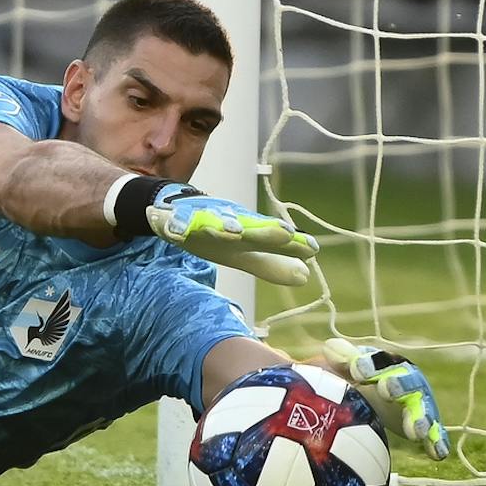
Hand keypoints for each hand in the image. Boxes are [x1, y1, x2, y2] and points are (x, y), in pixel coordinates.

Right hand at [142, 187, 318, 286]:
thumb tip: (306, 276)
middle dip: (266, 230)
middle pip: (249, 226)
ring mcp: (200, 219)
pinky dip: (175, 224)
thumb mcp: (243, 253)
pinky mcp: (173, 219)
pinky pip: (172, 222)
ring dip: (223, 225)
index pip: (273, 238)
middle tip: (286, 233)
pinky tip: (177, 231)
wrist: (173, 208)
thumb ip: (272, 264)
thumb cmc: (214, 233)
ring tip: (234, 231)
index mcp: (246, 232)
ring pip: (212, 221)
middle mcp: (227, 221)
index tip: (313, 248)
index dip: (292, 243)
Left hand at [322, 338, 450, 460]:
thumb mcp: (350, 367)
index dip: (370, 365)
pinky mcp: (426, 426)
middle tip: (385, 390)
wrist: (377, 399)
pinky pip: (435, 435)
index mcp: (389, 364)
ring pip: (424, 409)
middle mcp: (410, 381)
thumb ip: (342, 358)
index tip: (356, 370)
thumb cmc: (363, 378)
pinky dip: (438, 442)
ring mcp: (420, 404)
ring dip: (421, 418)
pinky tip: (437, 454)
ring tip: (415, 431)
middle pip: (408, 381)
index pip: (381, 361)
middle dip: (399, 385)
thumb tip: (329, 348)